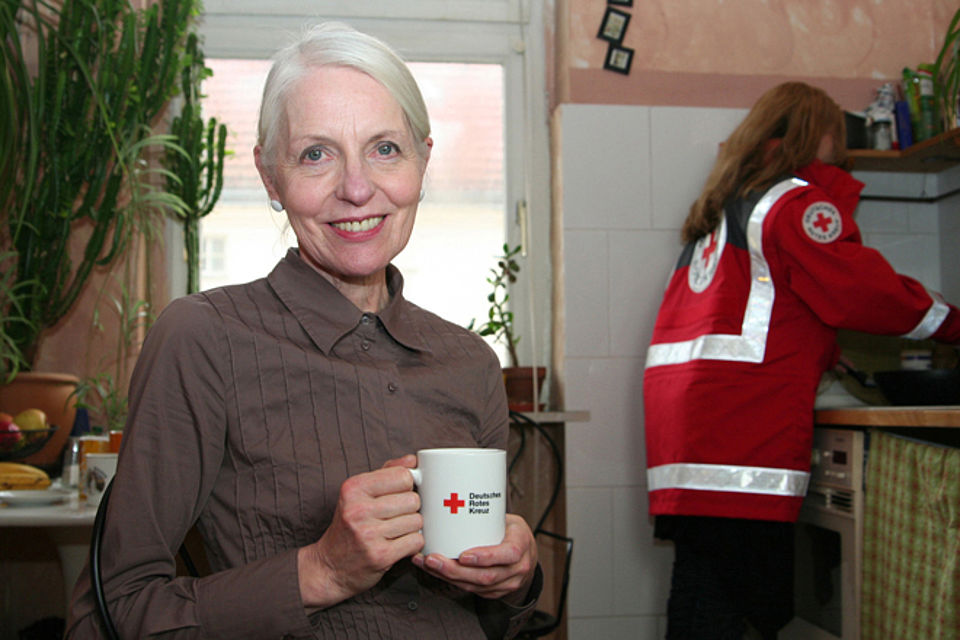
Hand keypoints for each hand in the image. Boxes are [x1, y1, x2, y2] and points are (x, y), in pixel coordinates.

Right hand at [298, 455, 422, 608]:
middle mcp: (358, 509)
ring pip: (417, 521)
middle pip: (413, 499)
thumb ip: (386, 473)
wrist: (330, 567)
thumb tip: (412, 460)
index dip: (406, 486)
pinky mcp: (380, 555)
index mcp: (354, 488)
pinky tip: (399, 544)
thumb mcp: (359, 493)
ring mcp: (369, 533)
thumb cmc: (349, 526)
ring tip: (396, 531)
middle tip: (396, 517)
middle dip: (410, 509)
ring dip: (412, 528)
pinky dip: (412, 544)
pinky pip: (415, 541)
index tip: (398, 495)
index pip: (403, 476)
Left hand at [411, 513, 537, 602]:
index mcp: (522, 546)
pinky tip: (434, 571)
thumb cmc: (513, 532)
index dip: (485, 557)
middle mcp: (517, 569)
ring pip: (474, 586)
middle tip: (432, 559)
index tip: (463, 555)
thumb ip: (489, 512)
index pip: (508, 554)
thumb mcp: (509, 519)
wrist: (526, 554)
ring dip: (447, 576)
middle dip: (455, 570)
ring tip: (427, 564)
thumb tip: (456, 491)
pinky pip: (470, 589)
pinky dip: (450, 580)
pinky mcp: (493, 592)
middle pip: (485, 576)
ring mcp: (506, 584)